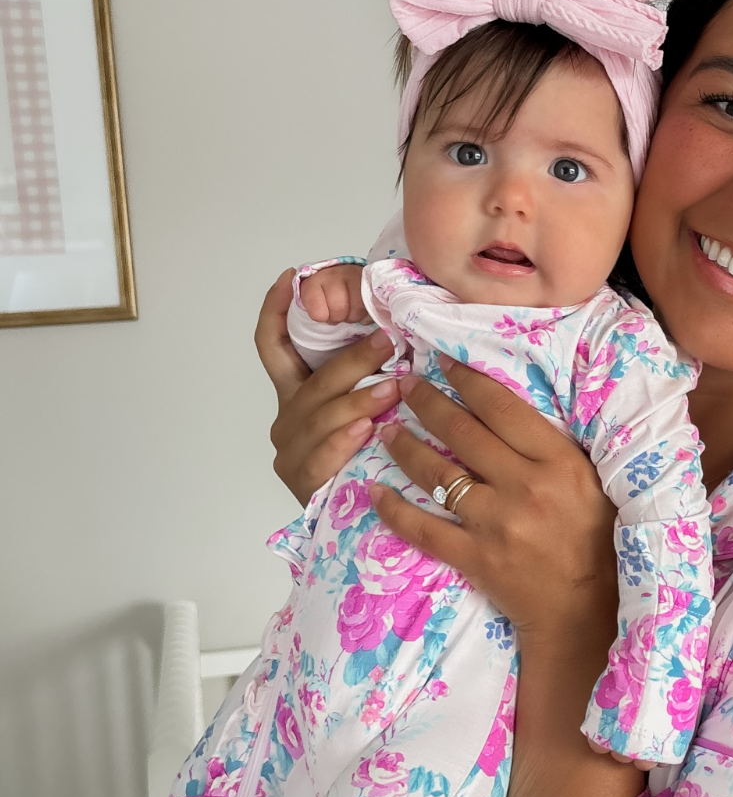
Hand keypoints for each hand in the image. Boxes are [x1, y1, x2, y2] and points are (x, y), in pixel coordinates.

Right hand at [255, 267, 396, 504]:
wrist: (352, 519)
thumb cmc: (363, 456)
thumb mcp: (362, 407)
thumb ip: (367, 375)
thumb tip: (395, 331)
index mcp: (295, 394)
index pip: (272, 345)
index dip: (276, 310)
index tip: (292, 278)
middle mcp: (288, 418)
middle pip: (314, 381)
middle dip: (353, 359)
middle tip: (389, 342)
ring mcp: (291, 451)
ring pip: (321, 417)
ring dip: (358, 400)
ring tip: (392, 388)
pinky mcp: (301, 482)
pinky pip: (321, 456)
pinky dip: (343, 440)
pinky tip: (366, 429)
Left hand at [370, 360, 617, 647]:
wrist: (583, 608)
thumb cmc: (593, 540)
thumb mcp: (590, 482)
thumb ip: (553, 448)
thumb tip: (506, 408)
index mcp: (559, 462)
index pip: (502, 407)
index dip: (466, 379)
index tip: (443, 362)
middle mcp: (526, 487)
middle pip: (463, 433)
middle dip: (427, 402)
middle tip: (404, 384)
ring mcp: (497, 523)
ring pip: (438, 474)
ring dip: (406, 447)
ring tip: (387, 429)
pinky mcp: (475, 557)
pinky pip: (424, 529)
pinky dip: (394, 511)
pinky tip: (373, 492)